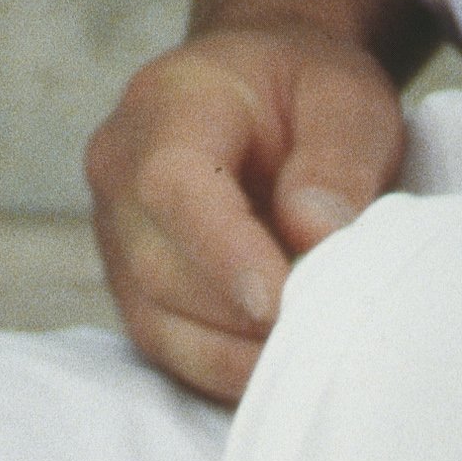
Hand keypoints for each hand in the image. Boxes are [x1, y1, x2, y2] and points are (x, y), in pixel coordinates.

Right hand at [84, 23, 406, 400]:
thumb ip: (337, 158)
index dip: (223, 252)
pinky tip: (281, 366)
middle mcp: (119, 171)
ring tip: (311, 352)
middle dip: (242, 315)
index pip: (172, 184)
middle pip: (159, 266)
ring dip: (237, 353)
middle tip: (325, 333)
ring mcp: (116, 235)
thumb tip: (315, 234)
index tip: (281, 300)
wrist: (259, 92)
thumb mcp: (346, 98)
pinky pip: (167, 347)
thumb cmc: (302, 91)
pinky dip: (226, 369)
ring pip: (158, 319)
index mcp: (167, 105)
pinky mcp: (133, 287)